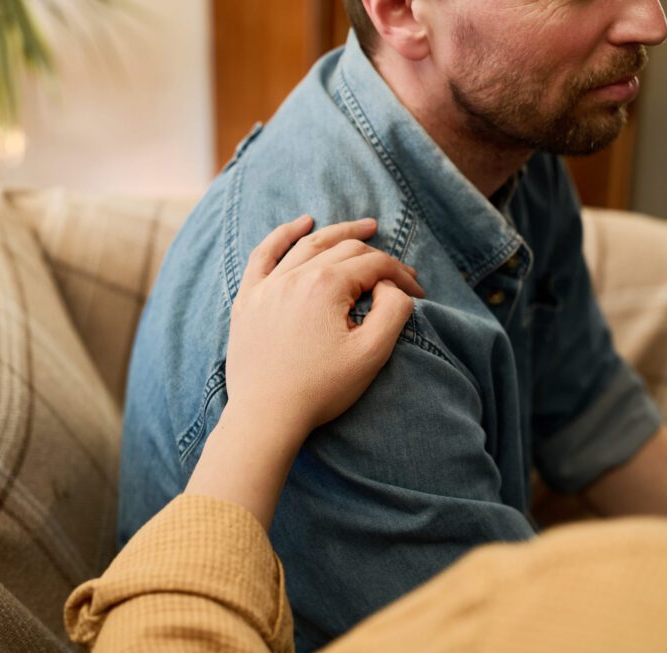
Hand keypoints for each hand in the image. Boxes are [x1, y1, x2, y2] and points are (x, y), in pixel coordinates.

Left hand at [185, 214, 423, 527]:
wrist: (266, 415)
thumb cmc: (321, 389)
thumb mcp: (371, 354)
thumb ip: (392, 311)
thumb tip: (389, 287)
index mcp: (326, 285)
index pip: (374, 264)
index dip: (401, 275)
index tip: (418, 293)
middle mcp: (295, 276)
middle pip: (344, 250)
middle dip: (378, 256)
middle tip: (399, 271)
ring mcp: (267, 285)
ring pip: (308, 245)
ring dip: (339, 233)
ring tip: (364, 228)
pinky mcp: (248, 299)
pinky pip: (264, 254)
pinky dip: (283, 235)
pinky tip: (301, 224)